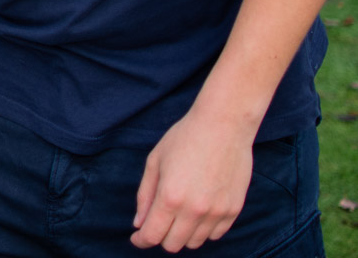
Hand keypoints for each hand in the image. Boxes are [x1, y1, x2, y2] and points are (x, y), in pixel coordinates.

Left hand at [131, 109, 254, 250]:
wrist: (224, 126)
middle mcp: (195, 210)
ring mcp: (217, 212)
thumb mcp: (154, 162)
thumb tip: (139, 223)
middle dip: (160, 236)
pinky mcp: (234, 210)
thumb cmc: (184, 139)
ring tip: (178, 213)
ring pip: (195, 243)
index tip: (137, 238)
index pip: (152, 235)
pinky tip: (197, 212)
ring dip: (182, 234)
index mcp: (170, 197)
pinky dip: (203, 230)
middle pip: (173, 245)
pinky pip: (215, 235)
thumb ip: (145, 196)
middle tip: (157, 222)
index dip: (141, 240)